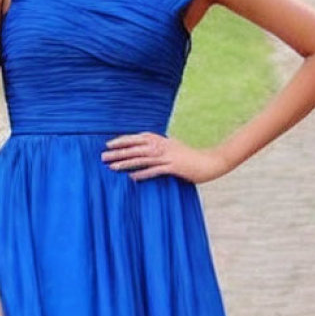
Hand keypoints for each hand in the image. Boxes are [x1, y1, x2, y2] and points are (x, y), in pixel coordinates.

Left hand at [101, 132, 229, 183]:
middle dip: (119, 151)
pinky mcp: (175, 167)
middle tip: (103, 156)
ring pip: (143, 158)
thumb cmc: (193, 158)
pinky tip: (132, 177)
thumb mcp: (176, 148)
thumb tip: (150, 148)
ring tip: (112, 167)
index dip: (124, 140)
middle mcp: (164, 146)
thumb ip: (163, 147)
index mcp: (163, 140)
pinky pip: (155, 170)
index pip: (139, 138)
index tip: (110, 144)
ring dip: (126, 162)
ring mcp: (169, 156)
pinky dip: (143, 173)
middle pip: (137, 147)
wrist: (211, 163)